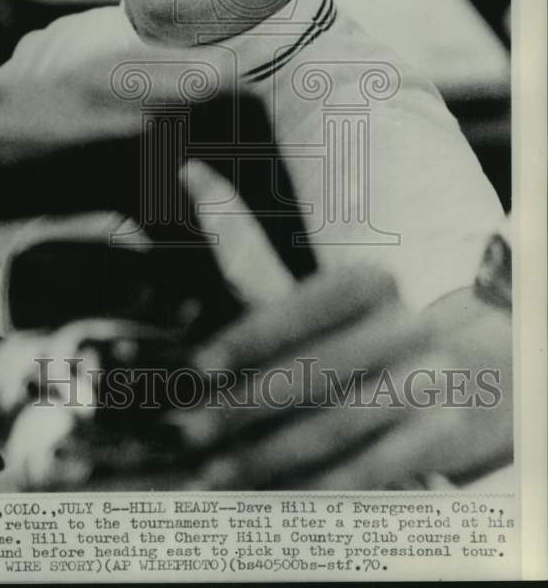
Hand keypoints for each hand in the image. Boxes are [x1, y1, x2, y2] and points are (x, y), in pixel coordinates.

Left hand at [166, 161, 512, 489]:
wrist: (479, 372)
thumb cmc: (366, 332)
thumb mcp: (315, 293)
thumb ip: (246, 244)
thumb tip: (190, 170)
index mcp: (370, 284)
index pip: (307, 303)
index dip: (252, 335)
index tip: (198, 367)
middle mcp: (405, 324)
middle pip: (317, 370)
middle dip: (245, 406)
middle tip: (189, 435)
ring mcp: (432, 380)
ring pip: (339, 423)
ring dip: (270, 455)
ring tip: (214, 475)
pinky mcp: (447, 434)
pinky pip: (376, 466)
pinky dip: (320, 486)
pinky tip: (276, 499)